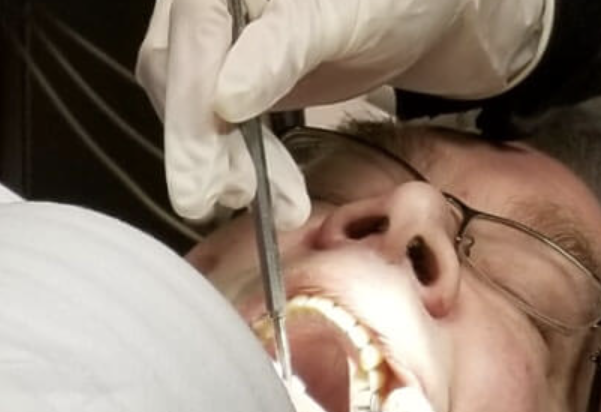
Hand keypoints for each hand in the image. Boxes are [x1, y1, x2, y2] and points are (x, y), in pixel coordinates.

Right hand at [136, 0, 549, 226]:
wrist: (425, 11)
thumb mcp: (345, 17)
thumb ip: (282, 49)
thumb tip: (226, 100)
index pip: (190, 43)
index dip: (190, 116)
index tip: (202, 179)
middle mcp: (204, 5)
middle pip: (176, 79)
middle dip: (204, 148)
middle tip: (236, 199)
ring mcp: (213, 42)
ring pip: (191, 108)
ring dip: (224, 164)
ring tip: (276, 203)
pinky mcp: (231, 78)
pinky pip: (216, 125)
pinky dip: (242, 163)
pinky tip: (273, 191)